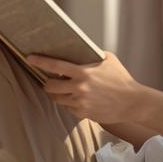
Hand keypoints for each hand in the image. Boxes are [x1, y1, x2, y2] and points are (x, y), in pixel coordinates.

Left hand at [26, 51, 146, 124]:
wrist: (133, 102)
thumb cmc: (121, 78)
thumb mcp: (109, 60)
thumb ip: (93, 54)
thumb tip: (82, 48)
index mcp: (84, 72)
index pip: (56, 66)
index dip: (40, 61)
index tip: (29, 58)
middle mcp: (79, 88)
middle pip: (50, 86)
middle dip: (48, 83)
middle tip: (50, 80)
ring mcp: (80, 102)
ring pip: (58, 99)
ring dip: (58, 94)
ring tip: (64, 89)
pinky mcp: (84, 113)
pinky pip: (68, 109)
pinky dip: (69, 103)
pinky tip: (78, 99)